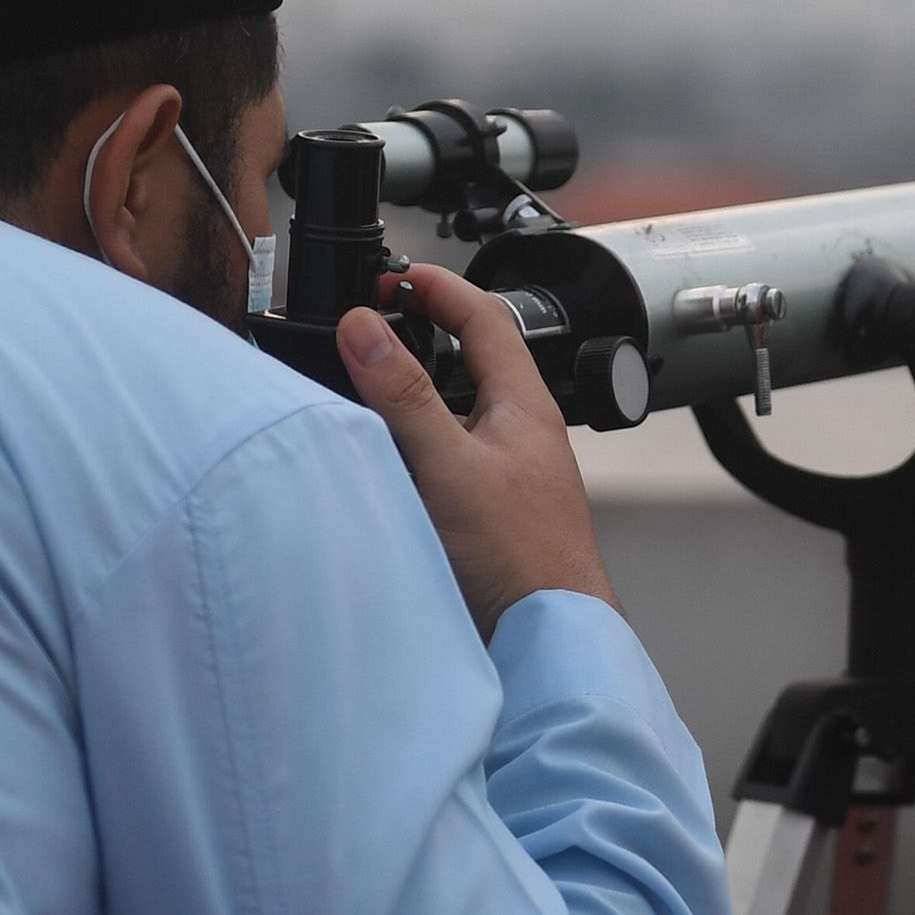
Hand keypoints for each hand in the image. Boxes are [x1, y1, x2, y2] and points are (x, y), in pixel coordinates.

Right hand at [340, 263, 616, 631]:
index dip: (436, 287)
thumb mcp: (450, 465)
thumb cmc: (523, 559)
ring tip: (368, 382)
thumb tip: (365, 329)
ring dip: (414, 390)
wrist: (550, 637)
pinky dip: (413, 442)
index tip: (392, 276)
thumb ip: (404, 396)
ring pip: (456, 409)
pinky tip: (387, 462)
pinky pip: (448, 454)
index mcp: (524, 404)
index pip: (483, 317)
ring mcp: (507, 470)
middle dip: (421, 332)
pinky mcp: (490, 509)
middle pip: (470, 359)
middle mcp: (520, 431)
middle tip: (373, 320)